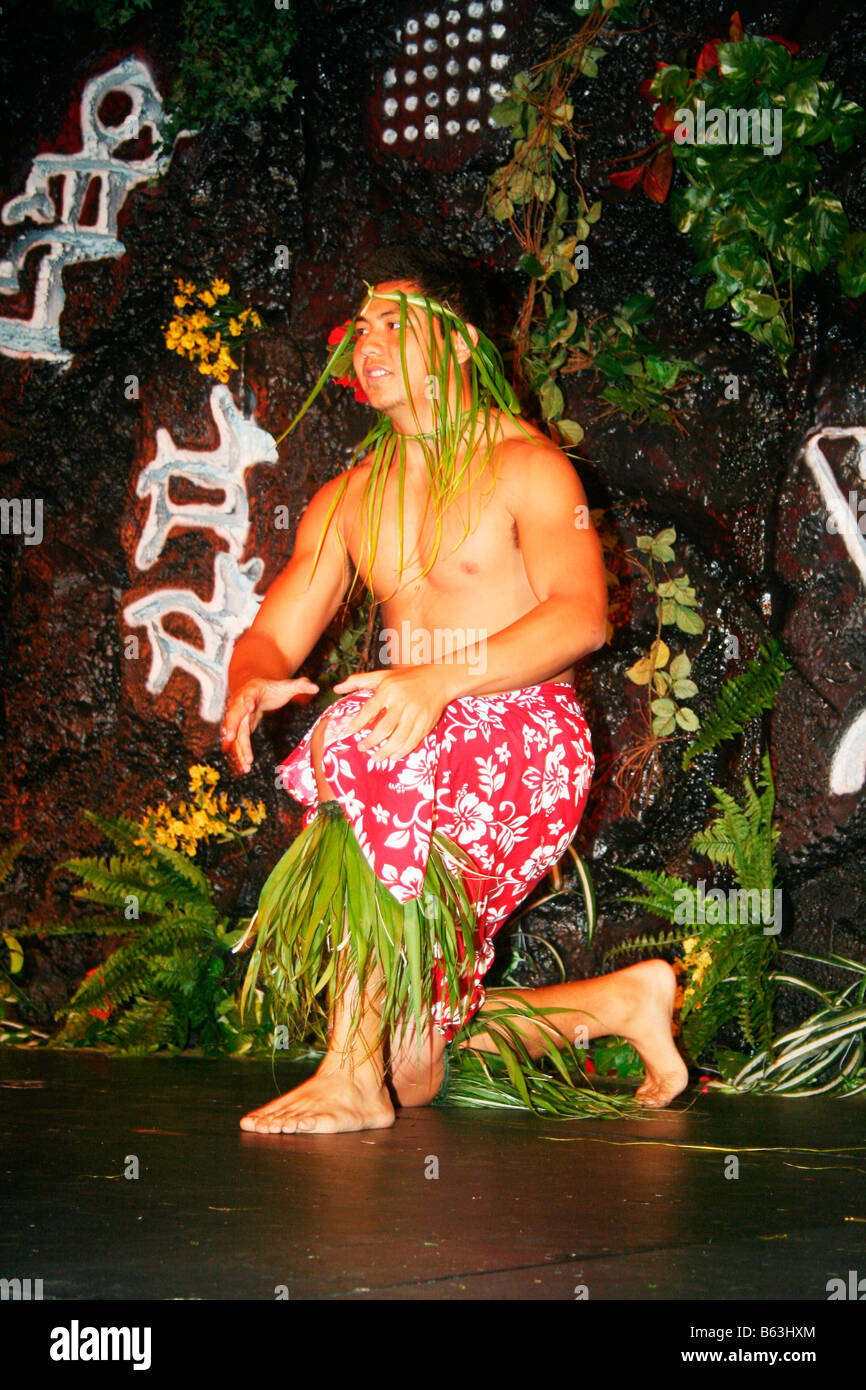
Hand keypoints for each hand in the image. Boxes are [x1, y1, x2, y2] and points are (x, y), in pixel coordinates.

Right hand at [221, 676, 318, 773]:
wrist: (255, 691)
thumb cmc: (271, 689)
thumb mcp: (286, 686)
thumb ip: (300, 686)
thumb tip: (316, 688)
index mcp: (252, 691)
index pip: (249, 695)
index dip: (248, 700)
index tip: (249, 707)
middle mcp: (241, 704)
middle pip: (235, 715)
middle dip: (231, 726)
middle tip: (230, 738)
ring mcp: (239, 718)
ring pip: (237, 733)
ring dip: (239, 748)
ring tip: (246, 764)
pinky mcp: (241, 729)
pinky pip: (239, 742)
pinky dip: (241, 753)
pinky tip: (245, 767)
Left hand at [334, 667, 452, 762]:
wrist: (439, 678)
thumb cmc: (407, 678)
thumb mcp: (383, 675)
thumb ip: (359, 681)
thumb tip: (336, 688)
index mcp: (389, 689)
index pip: (370, 709)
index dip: (358, 722)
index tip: (348, 732)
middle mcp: (402, 701)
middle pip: (384, 727)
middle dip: (371, 741)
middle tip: (362, 748)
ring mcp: (416, 713)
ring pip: (399, 738)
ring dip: (386, 751)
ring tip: (375, 758)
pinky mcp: (426, 722)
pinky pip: (413, 741)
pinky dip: (402, 751)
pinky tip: (393, 756)